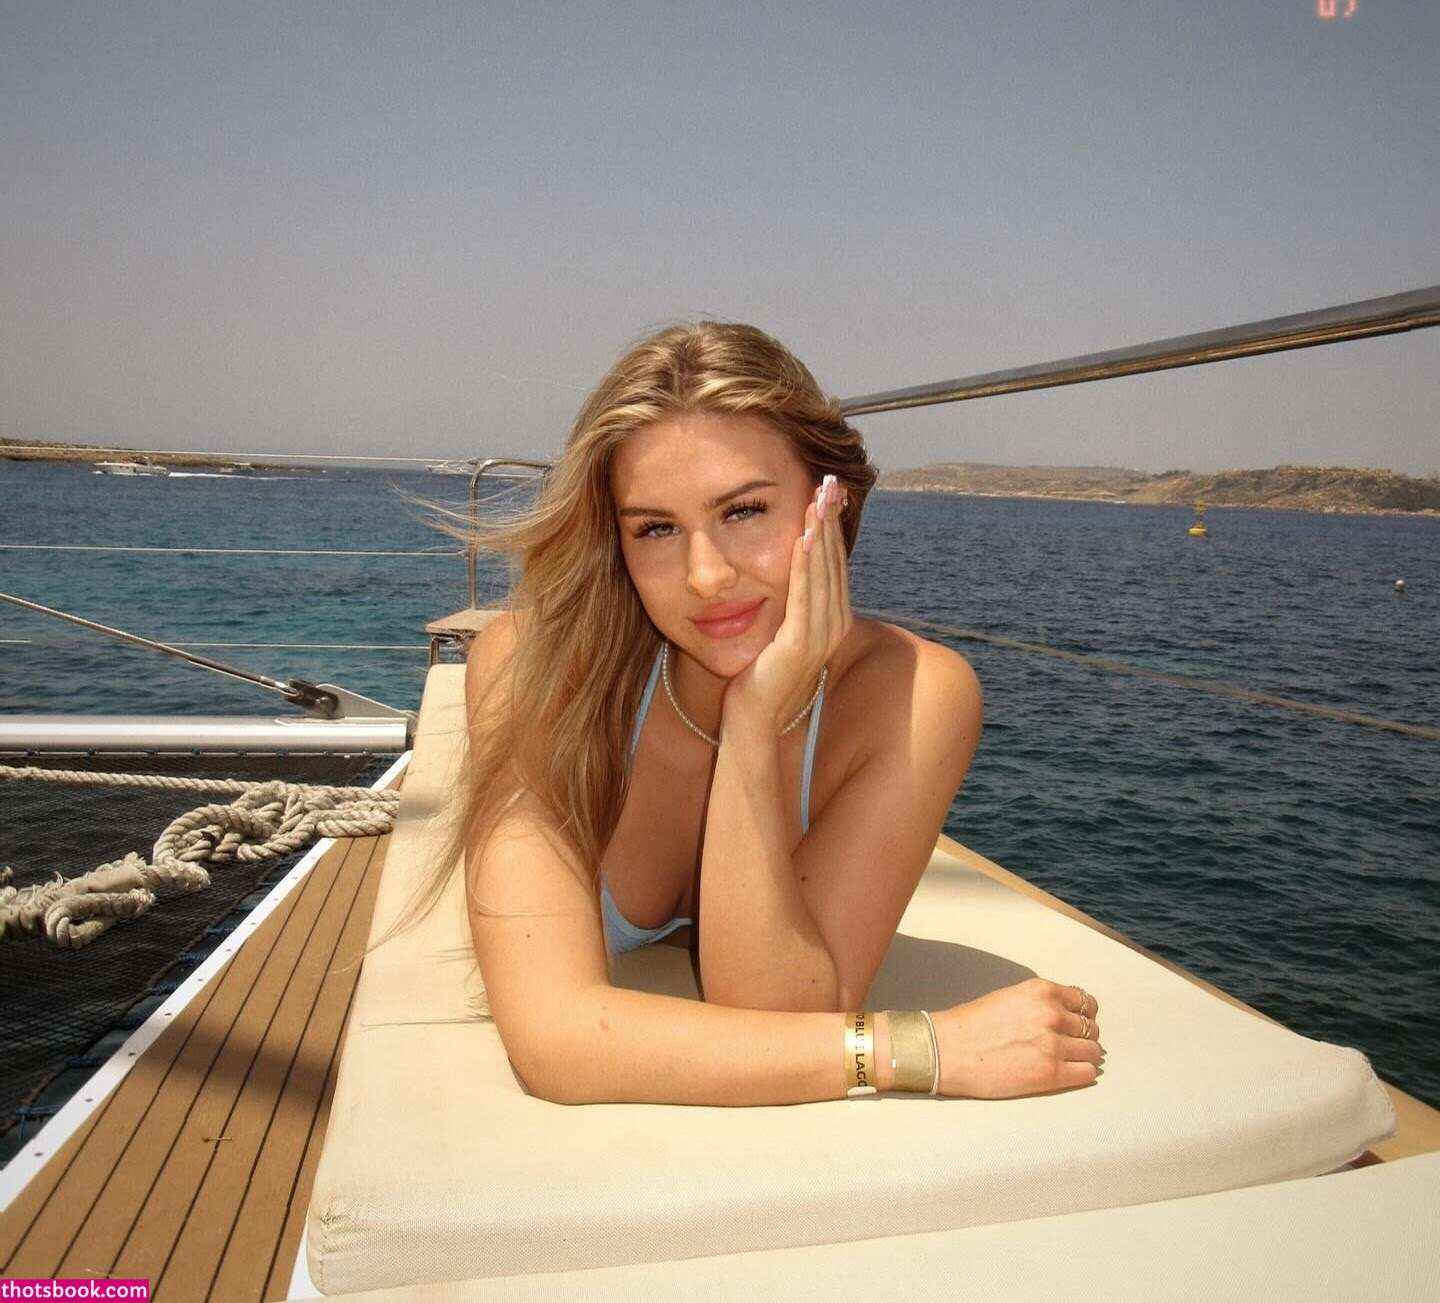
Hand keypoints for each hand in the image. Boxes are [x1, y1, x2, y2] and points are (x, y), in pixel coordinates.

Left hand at [722, 474, 853, 731]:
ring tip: (818, 499)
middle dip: (831, 520)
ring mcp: (821, 636)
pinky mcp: (801, 644)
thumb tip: (787, 568)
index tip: (828, 492)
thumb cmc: (760, 674)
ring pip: (823, 574)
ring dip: (820, 534)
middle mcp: (835, 626)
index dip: (832, 526)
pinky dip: (805, 566)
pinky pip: (804, 596)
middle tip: (829, 482)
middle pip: (834, 562)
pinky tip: (803, 539)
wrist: (752, 718)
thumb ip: (791, 602)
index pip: (834, 564)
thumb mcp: (781, 629)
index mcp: (833, 619)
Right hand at [930, 978, 1103, 1097]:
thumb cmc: (971, 1025)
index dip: (1081, 1016)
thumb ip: (1040, 1003)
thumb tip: (1066, 1017)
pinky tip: (1064, 1074)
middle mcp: (1051, 1014)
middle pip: (1091, 1028)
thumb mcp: (1010, 998)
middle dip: (1081, 1038)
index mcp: (1041, 991)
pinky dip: (1081, 1074)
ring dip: (1082, 1057)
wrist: (947, 1051)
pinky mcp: (1050, 1073)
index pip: (1085, 1002)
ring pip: (1093, 1052)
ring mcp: (1052, 1045)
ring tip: (1063, 1062)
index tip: (1075, 1025)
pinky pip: (1087, 1073)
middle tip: (1065, 1046)